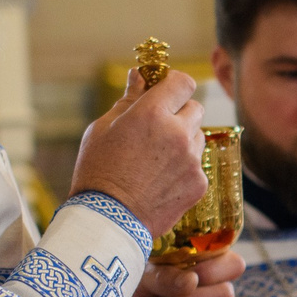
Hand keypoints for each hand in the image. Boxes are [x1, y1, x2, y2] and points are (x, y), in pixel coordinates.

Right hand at [70, 66, 207, 237]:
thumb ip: (128, 101)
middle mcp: (178, 133)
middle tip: (158, 129)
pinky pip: (198, 165)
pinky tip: (161, 180)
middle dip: (180, 113)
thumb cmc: (98, 171)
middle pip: (195, 108)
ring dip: (184, 141)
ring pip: (198, 137)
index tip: (165, 92)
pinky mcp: (199, 184)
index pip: (183, 82)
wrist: (108, 220)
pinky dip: (185, 168)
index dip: (174, 85)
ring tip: (156, 159)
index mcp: (153, 113)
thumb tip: (139, 76)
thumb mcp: (103, 129)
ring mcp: (192, 159)